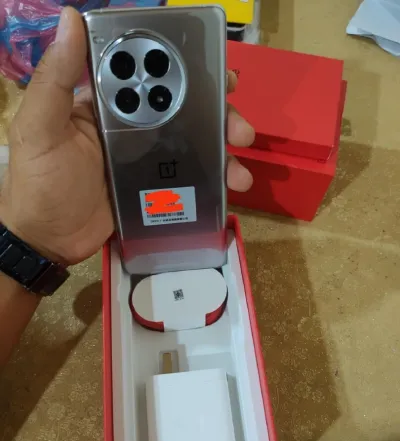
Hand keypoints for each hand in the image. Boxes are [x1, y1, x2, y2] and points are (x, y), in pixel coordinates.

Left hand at [0, 7, 253, 265]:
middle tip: (238, 123)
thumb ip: (56, 78)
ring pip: (192, 144)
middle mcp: (130, 127)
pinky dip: (212, 179)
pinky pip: (189, 177)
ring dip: (221, 148)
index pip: (146, 76)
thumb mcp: (41, 128)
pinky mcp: (155, 188)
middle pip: (181, 109)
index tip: (213, 67)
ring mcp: (146, 159)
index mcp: (105, 105)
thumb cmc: (41, 183)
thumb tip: (70, 19)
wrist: (49, 240)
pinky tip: (230, 186)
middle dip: (215, 111)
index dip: (180, 68)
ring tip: (239, 163)